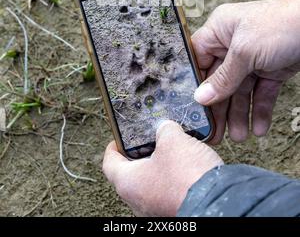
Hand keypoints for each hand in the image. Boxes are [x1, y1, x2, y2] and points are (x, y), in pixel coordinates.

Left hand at [102, 120, 222, 216]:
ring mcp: (157, 208)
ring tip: (173, 147)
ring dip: (161, 164)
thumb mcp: (172, 140)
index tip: (120, 137)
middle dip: (142, 152)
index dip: (114, 145)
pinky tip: (187, 163)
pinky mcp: (175, 209)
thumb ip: (164, 130)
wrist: (218, 201)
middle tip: (151, 138)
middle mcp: (139, 200)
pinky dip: (175, 175)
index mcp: (128, 183)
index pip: (110, 162)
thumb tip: (165, 128)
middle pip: (132, 172)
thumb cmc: (187, 177)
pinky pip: (169, 189)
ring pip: (152, 181)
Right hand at [192, 0, 299, 143]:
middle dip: (218, 107)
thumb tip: (201, 97)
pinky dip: (260, 109)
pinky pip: (261, 92)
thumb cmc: (281, 25)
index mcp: (220, 29)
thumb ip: (223, 77)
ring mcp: (253, 57)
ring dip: (239, 114)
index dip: (194, 83)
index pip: (198, 59)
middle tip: (213, 132)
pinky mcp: (271, 68)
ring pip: (240, 90)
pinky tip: (258, 128)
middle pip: (218, 79)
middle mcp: (233, 43)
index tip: (192, 108)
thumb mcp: (245, 52)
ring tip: (239, 136)